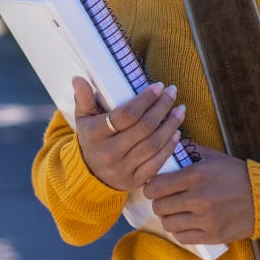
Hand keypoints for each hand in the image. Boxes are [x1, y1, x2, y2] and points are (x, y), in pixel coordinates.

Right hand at [72, 76, 185, 191]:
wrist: (89, 176)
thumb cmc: (90, 138)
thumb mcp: (83, 118)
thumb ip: (83, 98)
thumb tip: (78, 78)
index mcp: (95, 134)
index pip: (126, 115)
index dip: (145, 100)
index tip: (159, 86)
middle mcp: (109, 153)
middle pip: (144, 128)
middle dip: (162, 107)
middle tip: (172, 92)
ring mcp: (122, 169)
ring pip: (153, 144)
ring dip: (170, 125)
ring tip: (180, 109)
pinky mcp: (134, 181)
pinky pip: (157, 163)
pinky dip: (169, 147)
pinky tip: (177, 133)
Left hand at [143, 144, 253, 244]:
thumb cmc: (238, 174)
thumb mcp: (214, 157)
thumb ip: (190, 151)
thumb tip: (170, 145)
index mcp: (196, 175)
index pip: (156, 186)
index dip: (150, 187)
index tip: (153, 187)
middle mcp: (198, 198)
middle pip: (159, 206)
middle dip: (158, 202)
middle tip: (163, 200)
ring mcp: (205, 219)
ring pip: (168, 223)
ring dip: (168, 218)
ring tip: (174, 212)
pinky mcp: (213, 235)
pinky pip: (183, 238)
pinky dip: (179, 231)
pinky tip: (184, 224)